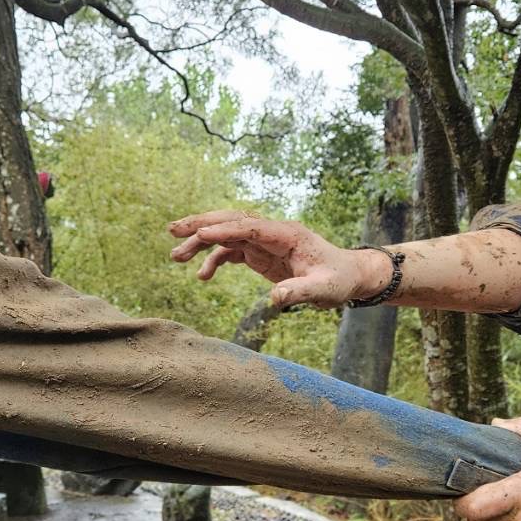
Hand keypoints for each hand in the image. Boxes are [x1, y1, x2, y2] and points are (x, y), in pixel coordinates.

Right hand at [168, 210, 387, 308]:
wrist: (347, 276)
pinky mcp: (260, 253)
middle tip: (173, 230)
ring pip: (226, 234)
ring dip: (201, 242)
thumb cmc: (338, 280)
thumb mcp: (324, 290)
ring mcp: (264, 241)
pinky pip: (231, 251)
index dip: (224, 229)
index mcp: (287, 234)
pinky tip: (201, 276)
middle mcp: (272, 232)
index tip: (200, 234)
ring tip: (175, 256)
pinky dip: (214, 260)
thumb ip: (299, 293)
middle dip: (202, 224)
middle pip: (231, 221)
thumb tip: (275, 299)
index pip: (250, 227)